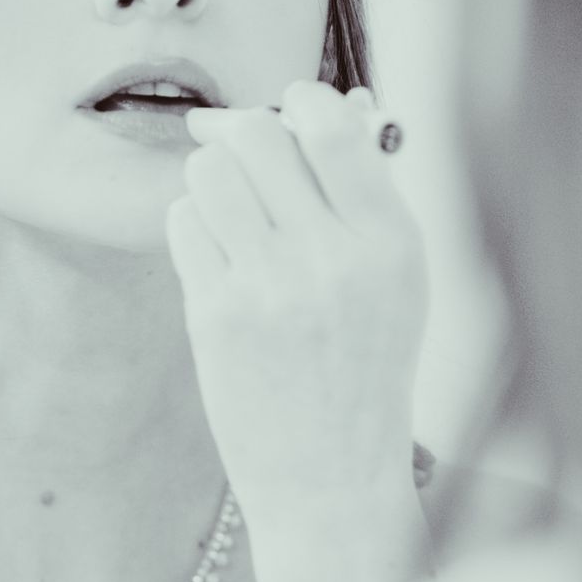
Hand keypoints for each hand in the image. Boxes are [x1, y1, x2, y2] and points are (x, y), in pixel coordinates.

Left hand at [166, 81, 429, 581]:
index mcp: (390, 243)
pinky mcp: (216, 314)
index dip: (299, 101)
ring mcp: (269, 286)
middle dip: (245, 135)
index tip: (289, 110)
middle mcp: (332, 257)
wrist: (331, 480)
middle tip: (245, 158)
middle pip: (259, 134)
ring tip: (234, 213)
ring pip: (211, 171)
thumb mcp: (398, 284)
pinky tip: (218, 256)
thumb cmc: (365, 373)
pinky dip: (195, 225)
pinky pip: (184, 222)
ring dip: (215, 178)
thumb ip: (368, 197)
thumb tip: (334, 106)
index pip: (331, 125)